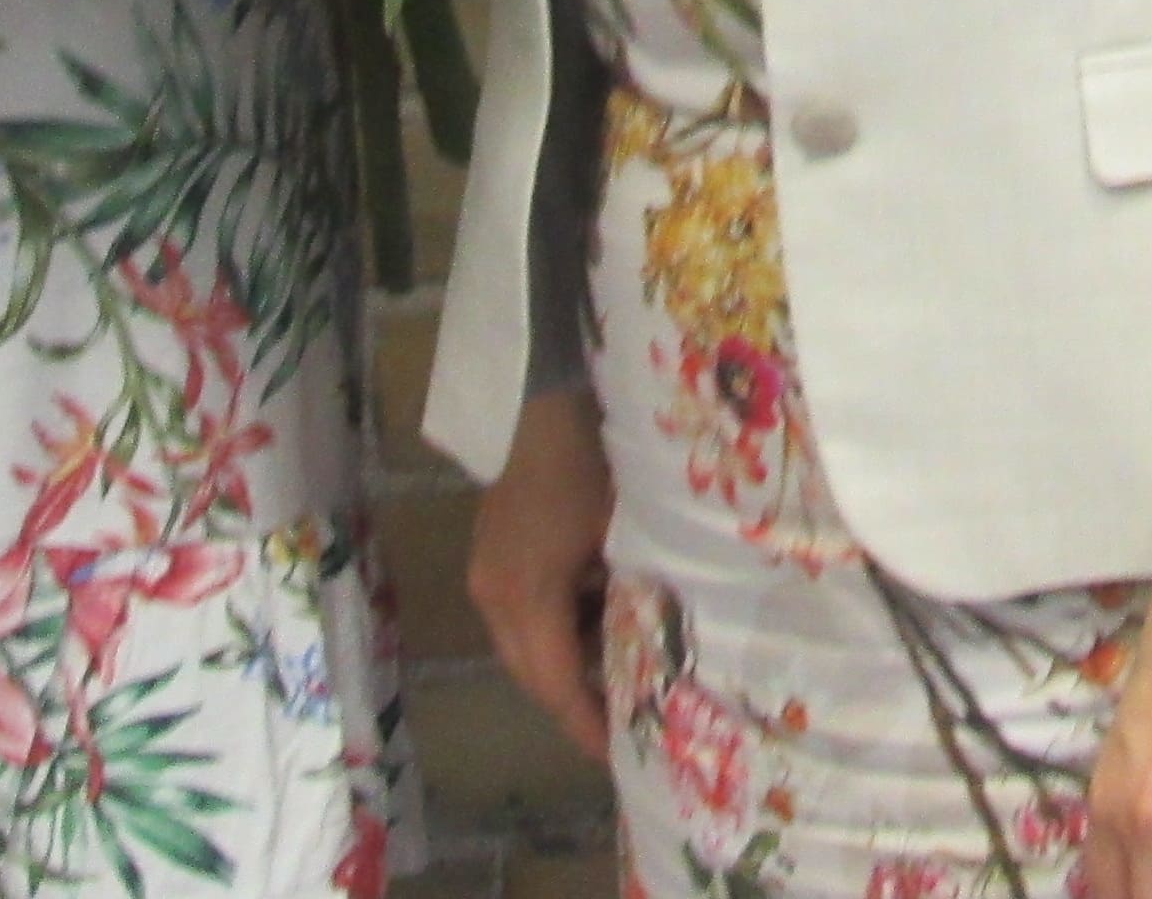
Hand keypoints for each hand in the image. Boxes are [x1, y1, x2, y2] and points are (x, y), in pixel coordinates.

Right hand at [462, 386, 613, 757]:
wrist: (540, 396)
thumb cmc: (591, 460)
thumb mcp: (624, 531)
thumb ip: (636, 592)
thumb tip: (666, 647)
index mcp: (524, 597)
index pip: (554, 684)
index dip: (587, 724)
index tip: (620, 755)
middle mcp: (493, 596)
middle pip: (534, 674)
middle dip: (577, 703)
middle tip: (627, 723)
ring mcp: (485, 574)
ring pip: (525, 648)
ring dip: (568, 666)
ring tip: (621, 678)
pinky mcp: (490, 555)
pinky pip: (522, 617)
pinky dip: (558, 632)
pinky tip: (600, 624)